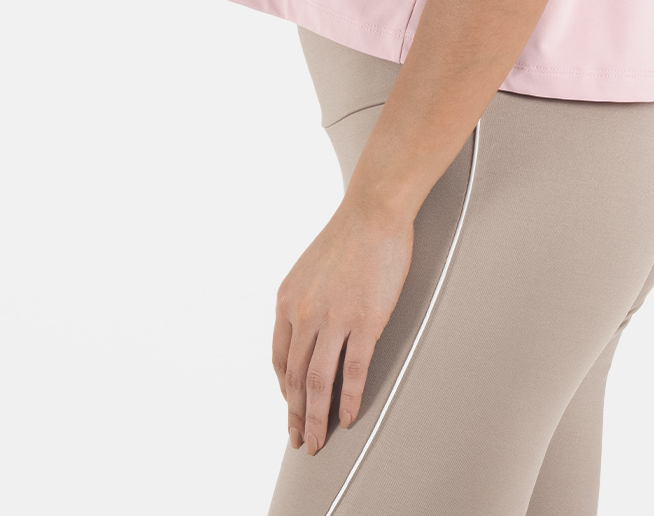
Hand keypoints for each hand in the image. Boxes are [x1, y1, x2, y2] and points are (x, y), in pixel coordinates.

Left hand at [272, 200, 414, 454]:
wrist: (374, 211)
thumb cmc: (349, 234)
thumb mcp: (310, 268)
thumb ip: (304, 300)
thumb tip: (309, 328)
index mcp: (287, 300)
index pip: (280, 358)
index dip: (284, 389)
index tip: (289, 406)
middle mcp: (304, 314)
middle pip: (295, 378)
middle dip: (295, 413)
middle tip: (299, 439)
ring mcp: (334, 320)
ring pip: (318, 383)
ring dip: (316, 418)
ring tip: (317, 441)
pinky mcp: (364, 322)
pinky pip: (353, 372)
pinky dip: (349, 400)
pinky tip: (348, 417)